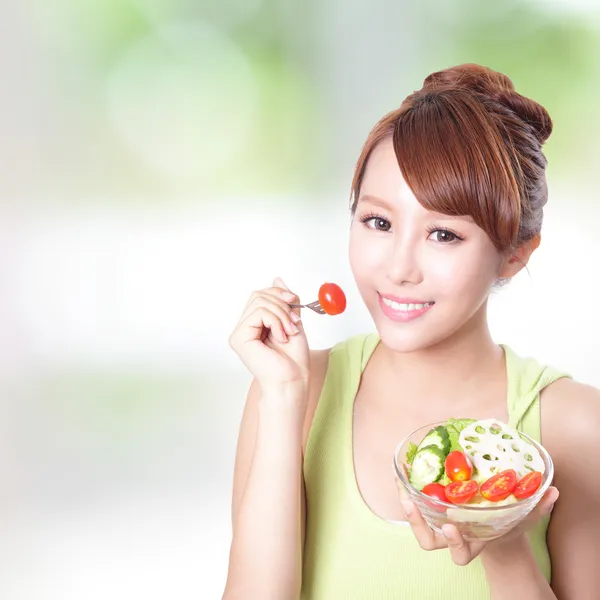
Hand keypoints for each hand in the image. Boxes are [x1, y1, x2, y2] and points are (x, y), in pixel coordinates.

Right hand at [229, 277, 309, 390]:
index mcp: (255, 325)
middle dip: (281, 303)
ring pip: (260, 302)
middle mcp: (244, 328)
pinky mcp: (239, 338)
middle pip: (258, 295)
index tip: (294, 301)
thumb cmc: (294, 359)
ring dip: (281, 315)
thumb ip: (285, 301)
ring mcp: (239, 333)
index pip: (260, 295)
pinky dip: (276, 321)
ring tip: (289, 332)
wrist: (293, 380)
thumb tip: (277, 278)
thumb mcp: (293, 321)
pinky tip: (281, 337)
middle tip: (294, 321)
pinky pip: (259, 313)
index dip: (278, 293)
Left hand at [399, 487, 558, 565]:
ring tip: (401, 484)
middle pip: (429, 542)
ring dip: (407, 506)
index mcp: (474, 543)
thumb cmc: (508, 523)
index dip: (454, 544)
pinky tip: (403, 468)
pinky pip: (414, 504)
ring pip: (417, 525)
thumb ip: (538, 507)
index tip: (452, 526)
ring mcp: (440, 526)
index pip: (460, 554)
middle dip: (418, 525)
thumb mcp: (523, 517)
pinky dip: (406, 488)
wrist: (494, 527)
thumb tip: (553, 491)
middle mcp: (453, 538)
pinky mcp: (431, 511)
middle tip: (411, 503)